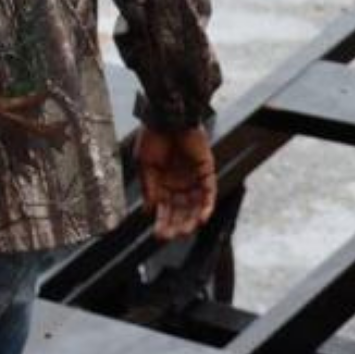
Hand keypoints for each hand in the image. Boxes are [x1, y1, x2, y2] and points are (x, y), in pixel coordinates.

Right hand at [137, 125, 216, 240]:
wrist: (167, 116)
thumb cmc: (153, 136)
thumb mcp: (144, 166)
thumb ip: (149, 189)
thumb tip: (148, 210)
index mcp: (163, 181)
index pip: (165, 207)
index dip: (162, 221)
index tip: (158, 234)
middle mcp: (180, 181)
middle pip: (181, 209)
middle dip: (176, 224)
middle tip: (171, 236)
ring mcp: (194, 177)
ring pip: (195, 205)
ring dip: (191, 219)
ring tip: (184, 231)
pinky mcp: (207, 171)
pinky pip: (209, 193)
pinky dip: (206, 206)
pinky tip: (201, 218)